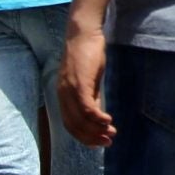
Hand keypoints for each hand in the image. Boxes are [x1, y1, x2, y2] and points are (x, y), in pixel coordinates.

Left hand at [59, 14, 115, 146]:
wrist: (83, 32)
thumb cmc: (88, 53)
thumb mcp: (89, 80)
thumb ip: (92, 97)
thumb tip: (98, 115)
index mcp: (64, 95)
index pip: (70, 124)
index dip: (84, 137)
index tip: (98, 142)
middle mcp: (63, 95)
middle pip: (74, 126)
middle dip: (91, 137)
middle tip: (107, 142)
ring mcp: (70, 89)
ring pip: (81, 119)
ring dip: (97, 130)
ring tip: (111, 133)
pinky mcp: (79, 83)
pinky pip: (87, 108)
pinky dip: (98, 118)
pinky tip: (108, 121)